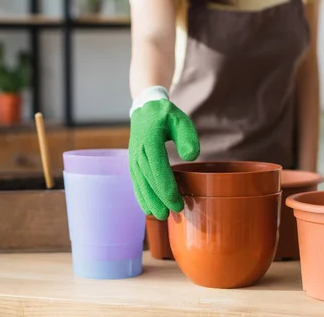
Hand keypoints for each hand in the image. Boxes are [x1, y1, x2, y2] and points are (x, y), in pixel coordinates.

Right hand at [129, 87, 199, 219]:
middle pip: (148, 179)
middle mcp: (138, 150)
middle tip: (170, 215)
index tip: (177, 202)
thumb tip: (190, 157)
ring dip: (148, 200)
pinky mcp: (133, 162)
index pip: (157, 167)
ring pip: (139, 183)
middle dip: (158, 199)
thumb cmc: (166, 116)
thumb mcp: (181, 119)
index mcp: (149, 139)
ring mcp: (133, 157)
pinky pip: (136, 181)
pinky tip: (148, 207)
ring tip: (159, 216)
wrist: (145, 108)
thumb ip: (187, 137)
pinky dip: (141, 195)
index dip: (166, 187)